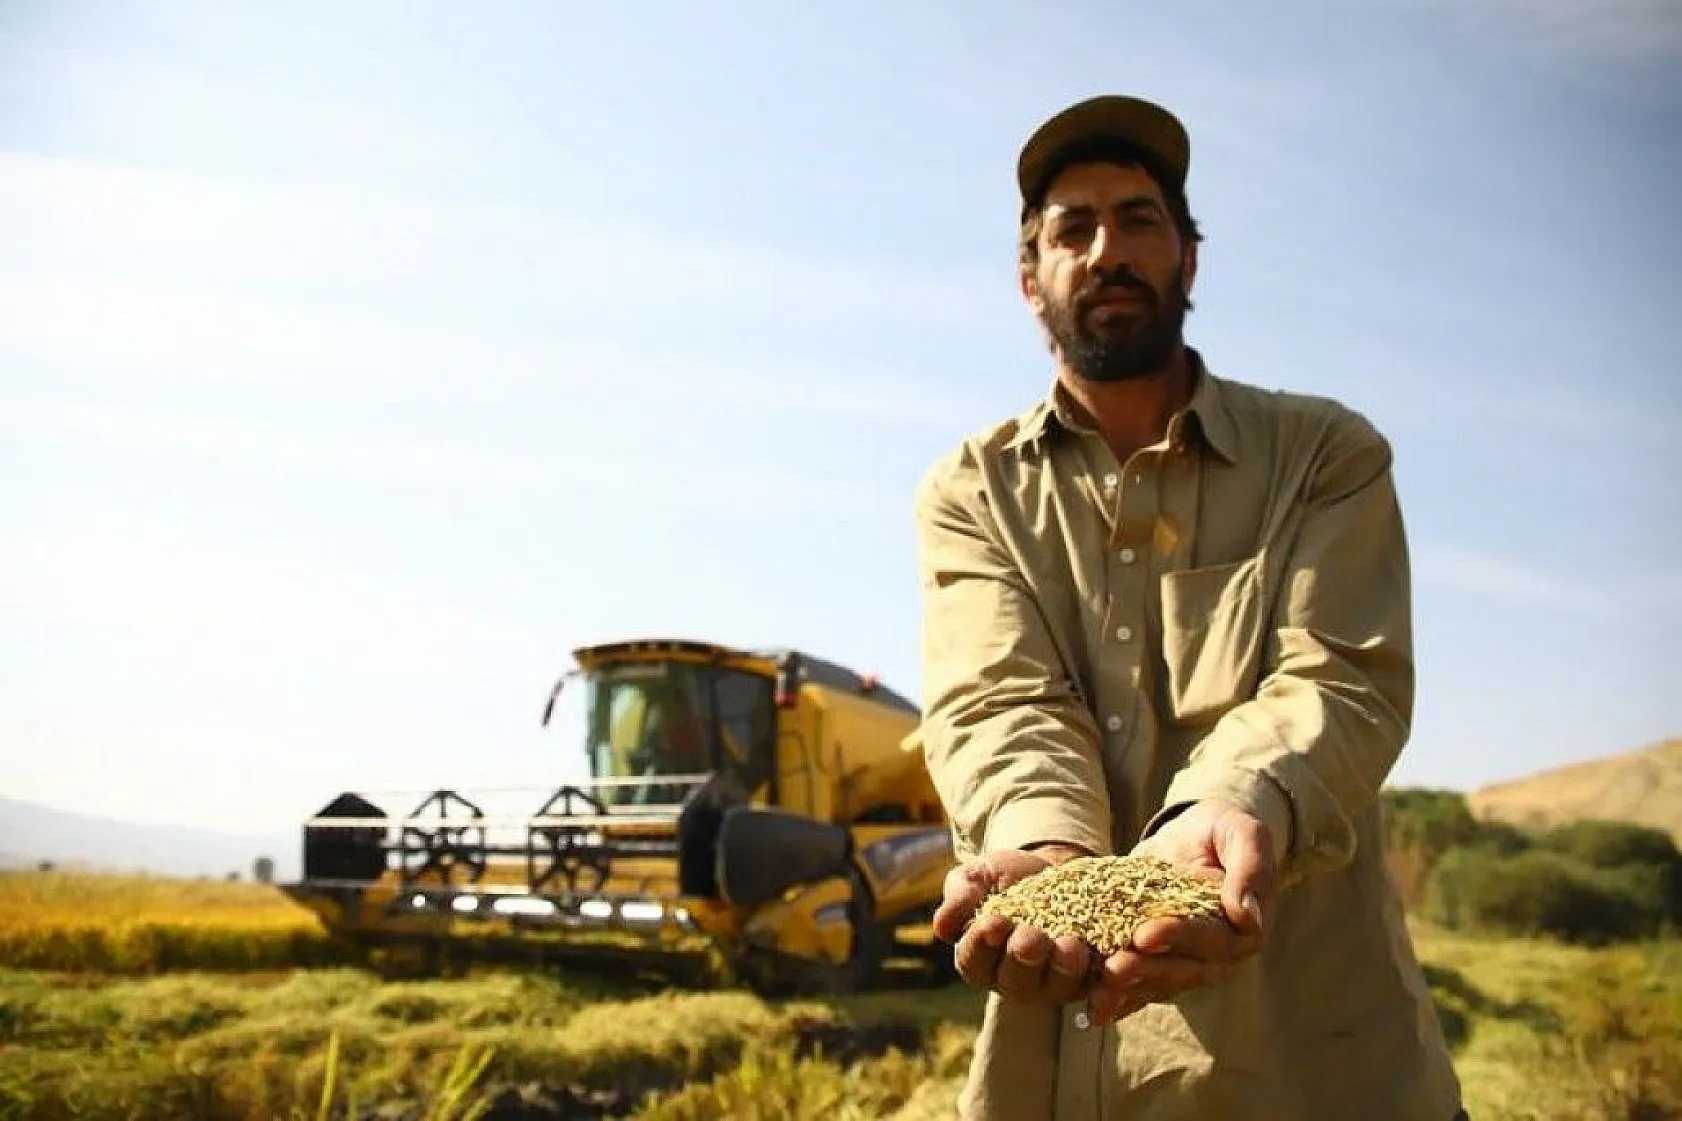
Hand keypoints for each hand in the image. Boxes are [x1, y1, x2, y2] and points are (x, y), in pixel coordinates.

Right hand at [932, 845, 1094, 1007]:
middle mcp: (1013, 980)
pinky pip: (1094, 985)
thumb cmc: (1006, 876)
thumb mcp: (978, 876)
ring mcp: (1051, 984)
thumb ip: (960, 896)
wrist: (1053, 869)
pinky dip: (1100, 976)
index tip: (993, 922)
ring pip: (1055, 988)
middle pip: (1015, 982)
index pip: (975, 960)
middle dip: (1023, 960)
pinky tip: (1103, 956)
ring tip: (1069, 945)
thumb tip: (941, 927)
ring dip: (1063, 970)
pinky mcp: (1087, 979)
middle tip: (1030, 937)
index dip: (982, 945)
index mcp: (980, 959)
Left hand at [1084, 800, 1275, 1025]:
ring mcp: (1186, 962)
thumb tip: (1248, 917)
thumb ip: (1251, 869)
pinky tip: (1093, 1009)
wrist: (1194, 835)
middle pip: (1182, 970)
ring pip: (1159, 983)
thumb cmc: (1223, 830)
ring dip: (1129, 991)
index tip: (1145, 934)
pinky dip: (1119, 998)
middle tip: (1113, 969)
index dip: (1179, 938)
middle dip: (1146, 971)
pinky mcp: (1158, 961)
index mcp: (1243, 929)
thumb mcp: (1243, 834)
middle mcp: (1217, 955)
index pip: (1211, 939)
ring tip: (1098, 992)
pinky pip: (1141, 985)